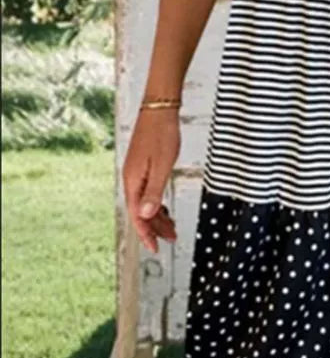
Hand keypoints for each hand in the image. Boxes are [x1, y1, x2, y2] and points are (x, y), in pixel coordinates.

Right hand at [122, 106, 180, 252]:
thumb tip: (145, 215)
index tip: (155, 247)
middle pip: (141, 211)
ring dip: (157, 216)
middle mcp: (131, 178)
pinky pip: (147, 191)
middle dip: (155, 227)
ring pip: (144, 202)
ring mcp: (136, 172)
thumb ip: (153, 192)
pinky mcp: (142, 166)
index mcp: (133, 181)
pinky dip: (156, 203)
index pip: (137, 215)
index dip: (146, 233)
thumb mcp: (162, 166)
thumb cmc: (162, 134)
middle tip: (171, 238)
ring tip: (171, 227)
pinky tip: (164, 207)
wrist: (159, 109)